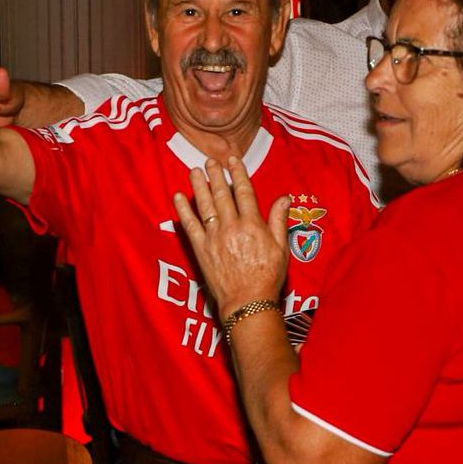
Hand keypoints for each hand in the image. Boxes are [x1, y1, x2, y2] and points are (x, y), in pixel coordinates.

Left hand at [173, 157, 289, 314]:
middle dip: (216, 175)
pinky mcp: (201, 249)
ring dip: (199, 185)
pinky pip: (189, 225)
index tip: (233, 161)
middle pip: (222, 194)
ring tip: (195, 171)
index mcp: (253, 225)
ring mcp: (214, 237)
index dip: (238, 173)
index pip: (244, 192)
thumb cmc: (267, 277)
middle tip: (210, 160)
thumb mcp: (281, 248)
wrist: (247, 302)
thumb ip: (279, 220)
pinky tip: (177, 197)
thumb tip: (284, 198)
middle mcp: (232, 227)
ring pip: (205, 204)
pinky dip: (182, 210)